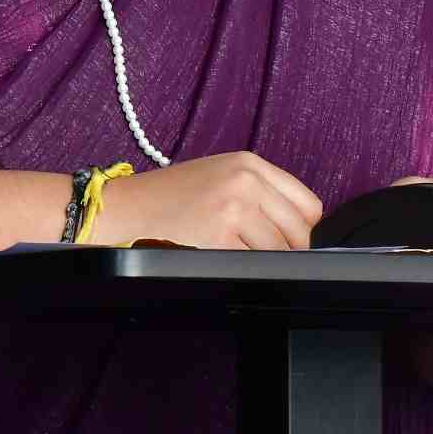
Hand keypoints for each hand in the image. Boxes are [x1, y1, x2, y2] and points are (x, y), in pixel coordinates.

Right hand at [86, 152, 323, 250]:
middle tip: (260, 255)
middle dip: (286, 250)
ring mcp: (233, 208)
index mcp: (249, 163)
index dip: (301, 229)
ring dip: (262, 261)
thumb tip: (295, 227)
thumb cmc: (167, 197)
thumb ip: (259, 192)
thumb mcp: (219, 175)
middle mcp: (245, 181)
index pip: (308, 203)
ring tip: (234, 255)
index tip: (289, 240)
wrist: (124, 209)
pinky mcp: (218, 236)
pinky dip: (242, 270)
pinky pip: (253, 264)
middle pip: (298, 231)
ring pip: (278, 251)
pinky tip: (220, 260)